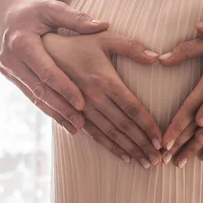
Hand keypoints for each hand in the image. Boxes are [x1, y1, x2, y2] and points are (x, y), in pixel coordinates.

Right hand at [0, 0, 108, 134]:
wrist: (0, 10)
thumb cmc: (30, 8)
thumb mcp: (51, 8)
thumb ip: (76, 18)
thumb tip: (103, 24)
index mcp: (22, 42)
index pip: (46, 71)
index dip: (64, 88)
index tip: (82, 102)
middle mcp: (11, 59)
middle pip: (40, 90)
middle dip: (61, 108)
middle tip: (81, 123)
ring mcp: (8, 70)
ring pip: (35, 97)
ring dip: (55, 113)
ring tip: (75, 128)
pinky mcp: (10, 76)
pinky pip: (31, 95)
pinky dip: (47, 108)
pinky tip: (62, 120)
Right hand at [42, 31, 163, 167]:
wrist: (41, 52)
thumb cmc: (78, 43)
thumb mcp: (105, 38)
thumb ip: (131, 47)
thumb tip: (156, 57)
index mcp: (106, 80)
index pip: (133, 108)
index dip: (148, 126)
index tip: (161, 140)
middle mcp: (95, 98)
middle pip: (124, 126)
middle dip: (143, 145)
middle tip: (158, 160)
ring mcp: (82, 109)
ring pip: (110, 134)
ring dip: (129, 150)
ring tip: (146, 164)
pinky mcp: (72, 115)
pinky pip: (94, 135)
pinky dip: (110, 147)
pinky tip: (124, 157)